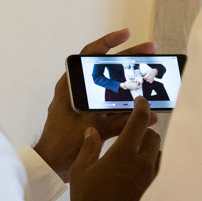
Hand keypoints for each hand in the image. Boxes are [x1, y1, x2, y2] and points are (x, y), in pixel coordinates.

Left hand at [34, 28, 156, 179]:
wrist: (50, 166)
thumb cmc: (62, 145)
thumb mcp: (93, 130)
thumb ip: (121, 123)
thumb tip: (146, 116)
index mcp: (72, 87)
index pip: (90, 55)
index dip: (109, 42)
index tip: (127, 34)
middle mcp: (78, 91)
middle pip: (106, 68)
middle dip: (129, 59)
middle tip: (150, 51)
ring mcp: (84, 104)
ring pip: (110, 87)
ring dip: (129, 81)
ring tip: (151, 73)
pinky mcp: (89, 117)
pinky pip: (111, 105)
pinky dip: (125, 102)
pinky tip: (142, 103)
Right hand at [68, 96, 160, 200]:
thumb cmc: (88, 198)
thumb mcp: (81, 170)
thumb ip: (88, 147)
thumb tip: (92, 131)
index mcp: (124, 152)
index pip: (138, 122)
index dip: (141, 108)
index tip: (141, 101)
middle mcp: (142, 161)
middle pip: (153, 136)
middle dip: (144, 129)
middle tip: (132, 130)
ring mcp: (149, 177)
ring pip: (158, 152)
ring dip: (150, 145)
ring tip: (135, 148)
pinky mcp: (151, 189)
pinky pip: (157, 167)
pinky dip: (152, 160)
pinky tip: (138, 165)